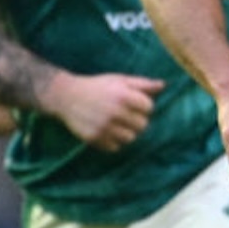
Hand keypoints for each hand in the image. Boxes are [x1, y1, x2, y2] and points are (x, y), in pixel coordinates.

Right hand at [42, 71, 164, 150]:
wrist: (65, 96)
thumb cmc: (97, 87)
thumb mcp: (119, 80)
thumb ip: (142, 84)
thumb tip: (163, 85)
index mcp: (123, 95)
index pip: (149, 108)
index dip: (143, 105)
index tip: (133, 103)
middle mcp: (114, 112)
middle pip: (142, 125)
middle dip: (136, 120)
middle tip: (124, 115)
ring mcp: (104, 126)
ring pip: (130, 138)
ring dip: (126, 132)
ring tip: (117, 124)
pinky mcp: (94, 137)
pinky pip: (115, 147)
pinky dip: (113, 141)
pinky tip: (107, 131)